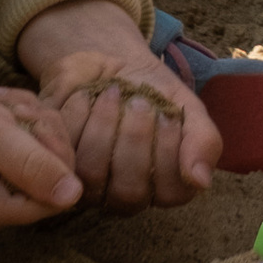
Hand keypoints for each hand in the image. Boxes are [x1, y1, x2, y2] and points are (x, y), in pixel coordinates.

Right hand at [0, 70, 82, 232]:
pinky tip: (5, 104)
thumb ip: (33, 166)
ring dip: (35, 119)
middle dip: (43, 134)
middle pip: (55, 175)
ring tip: (5, 105)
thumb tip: (74, 196)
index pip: (51, 199)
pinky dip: (28, 116)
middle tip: (17, 111)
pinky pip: (37, 140)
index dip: (55, 160)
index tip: (32, 128)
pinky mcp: (3, 166)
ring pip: (50, 151)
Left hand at [14, 0, 220, 207]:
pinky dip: (79, 115)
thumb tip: (201, 180)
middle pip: (129, 190)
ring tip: (113, 92)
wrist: (114, 66)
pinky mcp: (59, 162)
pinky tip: (89, 93)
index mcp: (163, 187)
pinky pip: (65, 151)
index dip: (168, 153)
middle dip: (135, 140)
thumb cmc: (156, 93)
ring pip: (93, 174)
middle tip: (139, 100)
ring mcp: (88, 185)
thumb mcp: (187, 108)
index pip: (170, 192)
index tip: (167, 114)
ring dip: (105, 127)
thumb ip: (203, 141)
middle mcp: (125, 196)